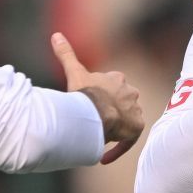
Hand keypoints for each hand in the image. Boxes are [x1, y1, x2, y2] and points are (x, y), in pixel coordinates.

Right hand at [52, 32, 143, 162]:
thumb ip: (66, 54)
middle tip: (94, 124)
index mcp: (117, 79)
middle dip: (110, 114)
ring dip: (115, 129)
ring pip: (126, 121)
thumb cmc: (85, 94)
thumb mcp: (74, 73)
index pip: (112, 87)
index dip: (101, 98)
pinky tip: (103, 157)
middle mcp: (131, 93)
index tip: (90, 107)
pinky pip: (128, 140)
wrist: (97, 113)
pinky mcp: (137, 127)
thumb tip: (55, 34)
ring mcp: (135, 110)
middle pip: (121, 104)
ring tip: (98, 138)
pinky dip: (117, 148)